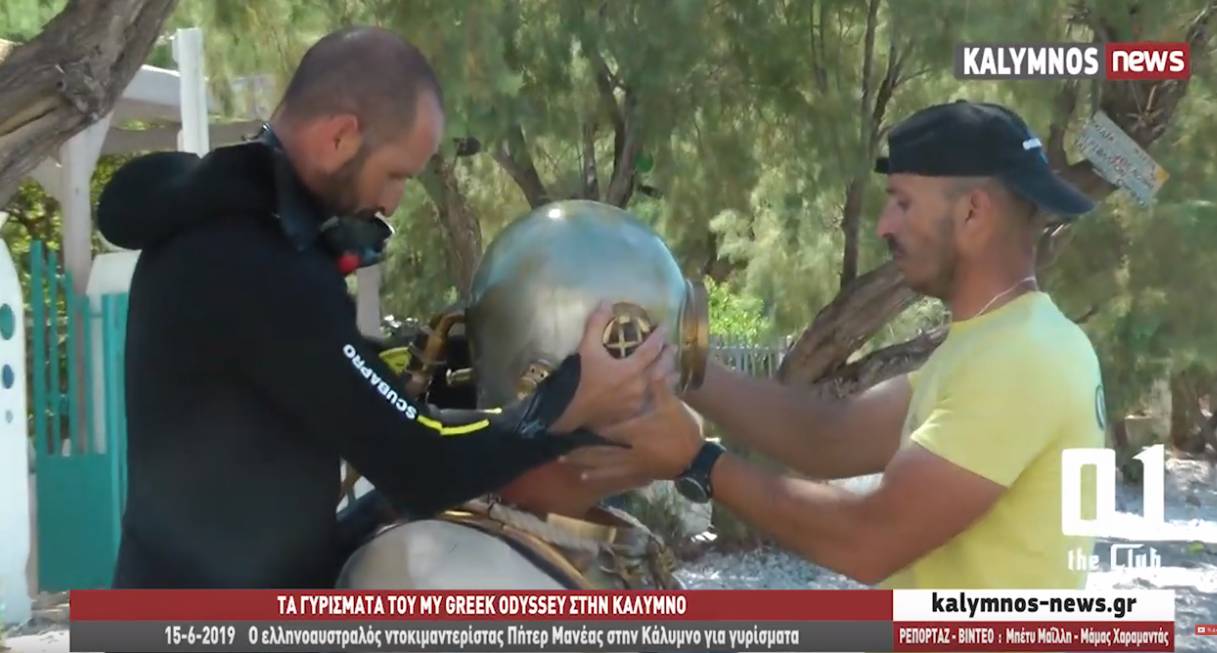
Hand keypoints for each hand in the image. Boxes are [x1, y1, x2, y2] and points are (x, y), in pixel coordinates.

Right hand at [550, 302, 668, 431]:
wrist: (568, 411)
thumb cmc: (578, 379)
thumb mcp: (586, 348)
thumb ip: (597, 324)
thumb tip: (606, 302)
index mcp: (631, 369)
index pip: (651, 349)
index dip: (659, 336)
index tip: (664, 327)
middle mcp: (639, 386)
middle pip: (661, 369)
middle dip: (668, 356)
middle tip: (673, 347)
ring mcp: (637, 402)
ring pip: (660, 387)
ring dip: (668, 376)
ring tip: (674, 370)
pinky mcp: (631, 414)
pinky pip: (651, 401)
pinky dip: (659, 393)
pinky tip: (659, 392)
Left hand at [561, 375, 703, 482]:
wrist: (693, 460)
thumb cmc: (682, 431)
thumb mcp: (671, 406)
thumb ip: (658, 387)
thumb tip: (652, 367)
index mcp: (633, 431)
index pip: (605, 429)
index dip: (588, 427)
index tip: (572, 422)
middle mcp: (626, 450)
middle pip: (597, 450)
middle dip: (578, 450)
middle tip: (558, 449)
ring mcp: (630, 464)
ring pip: (601, 464)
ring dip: (583, 463)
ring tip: (564, 461)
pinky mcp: (636, 473)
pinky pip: (613, 476)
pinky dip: (598, 477)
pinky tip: (585, 478)